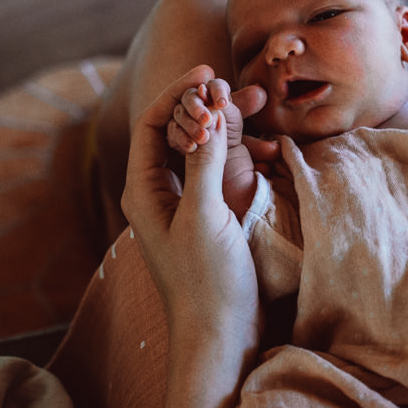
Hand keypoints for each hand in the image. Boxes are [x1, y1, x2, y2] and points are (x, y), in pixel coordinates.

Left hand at [121, 65, 259, 343]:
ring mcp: (183, 208)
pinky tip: (264, 150)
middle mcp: (158, 194)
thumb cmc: (206, 282)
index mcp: (143, 190)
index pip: (152, 124)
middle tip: (241, 90)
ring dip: (225, 130)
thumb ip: (204, 162)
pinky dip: (238, 156)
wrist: (221, 336)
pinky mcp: (208, 220)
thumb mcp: (206, 215)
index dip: (178, 93)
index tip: (209, 72)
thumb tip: (207, 111)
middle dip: (205, 108)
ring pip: (200, 152)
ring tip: (257, 112)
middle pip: (176, 133)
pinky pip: (218, 174)